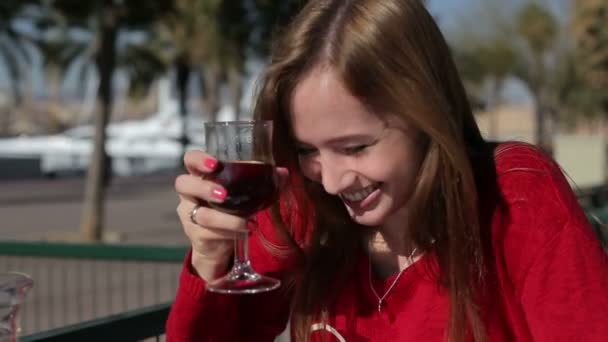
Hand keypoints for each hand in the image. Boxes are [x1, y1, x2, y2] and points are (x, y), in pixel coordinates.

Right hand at [175, 150, 288, 281]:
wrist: (219, 244)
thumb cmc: (230, 209)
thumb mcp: (244, 194)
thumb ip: (263, 182)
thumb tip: (283, 173)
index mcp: (201, 176)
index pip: (190, 160)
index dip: (199, 160)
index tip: (215, 164)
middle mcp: (189, 194)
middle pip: (183, 184)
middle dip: (204, 188)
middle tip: (224, 195)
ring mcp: (189, 215)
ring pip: (201, 215)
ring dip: (227, 218)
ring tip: (248, 222)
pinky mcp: (196, 235)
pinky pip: (209, 233)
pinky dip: (230, 232)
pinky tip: (246, 232)